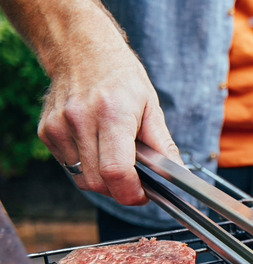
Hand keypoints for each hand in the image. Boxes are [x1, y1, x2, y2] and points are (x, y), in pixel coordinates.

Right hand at [2, 0, 181, 205]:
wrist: (81, 51)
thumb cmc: (121, 78)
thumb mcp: (151, 107)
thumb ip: (163, 144)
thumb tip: (179, 175)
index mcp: (112, 114)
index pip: (117, 171)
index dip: (131, 192)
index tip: (143, 195)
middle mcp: (80, 121)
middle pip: (98, 182)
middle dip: (120, 189)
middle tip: (135, 179)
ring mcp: (59, 127)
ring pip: (82, 179)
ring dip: (103, 180)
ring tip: (116, 157)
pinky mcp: (46, 132)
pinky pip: (69, 167)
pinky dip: (86, 166)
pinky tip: (96, 146)